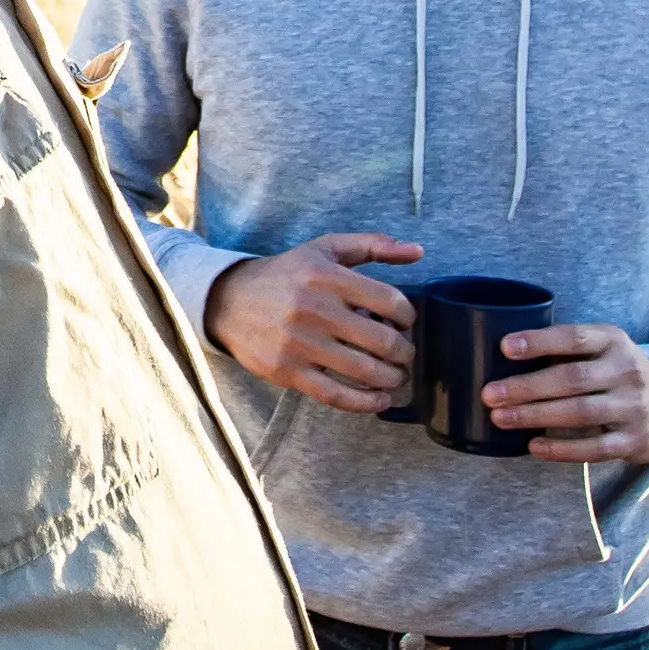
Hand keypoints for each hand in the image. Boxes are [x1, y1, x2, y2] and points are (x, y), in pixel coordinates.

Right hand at [204, 234, 421, 414]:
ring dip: (392, 379)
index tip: (405, 323)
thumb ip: (373, 246)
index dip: (408, 317)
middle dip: (405, 353)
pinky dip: (366, 403)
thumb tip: (418, 251)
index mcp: (327, 276)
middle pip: (383, 341)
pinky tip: (381, 400)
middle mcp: (314, 309)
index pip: (390, 301)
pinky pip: (337, 396)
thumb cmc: (287, 275)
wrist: (229, 300)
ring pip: (365, 372)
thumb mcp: (325, 248)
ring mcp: (300, 343)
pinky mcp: (288, 372)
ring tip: (396, 376)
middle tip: (405, 354)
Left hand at [483, 324, 648, 461]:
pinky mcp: (635, 440)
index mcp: (613, 341)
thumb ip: (566, 350)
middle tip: (490, 394)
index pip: (574, 338)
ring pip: (580, 412)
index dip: (539, 342)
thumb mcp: (602, 348)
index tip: (504, 347)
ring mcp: (634, 407)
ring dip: (536, 416)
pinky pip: (594, 448)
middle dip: (526, 387)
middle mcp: (627, 371)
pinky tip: (533, 446)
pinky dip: (561, 449)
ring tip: (500, 418)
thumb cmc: (615, 372)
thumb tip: (501, 355)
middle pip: (571, 378)